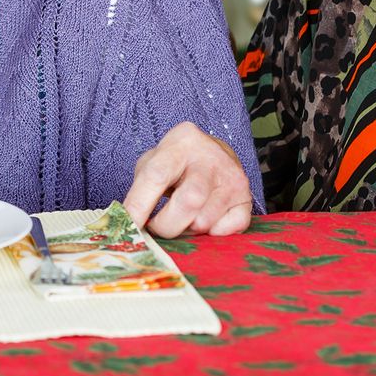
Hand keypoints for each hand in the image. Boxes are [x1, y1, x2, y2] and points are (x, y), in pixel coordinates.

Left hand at [122, 122, 253, 237]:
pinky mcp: (246, 198)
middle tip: (158, 227)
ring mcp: (233, 178)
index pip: (157, 175)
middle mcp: (211, 157)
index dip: (139, 204)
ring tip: (183, 218)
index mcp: (182, 141)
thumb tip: (129, 223)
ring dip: (188, 230)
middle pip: (189, 201)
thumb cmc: (176, 163)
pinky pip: (225, 231)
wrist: (214, 154)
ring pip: (205, 221)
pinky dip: (210, 234)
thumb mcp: (154, 161)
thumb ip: (141, 188)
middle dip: (167, 225)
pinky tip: (204, 220)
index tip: (130, 225)